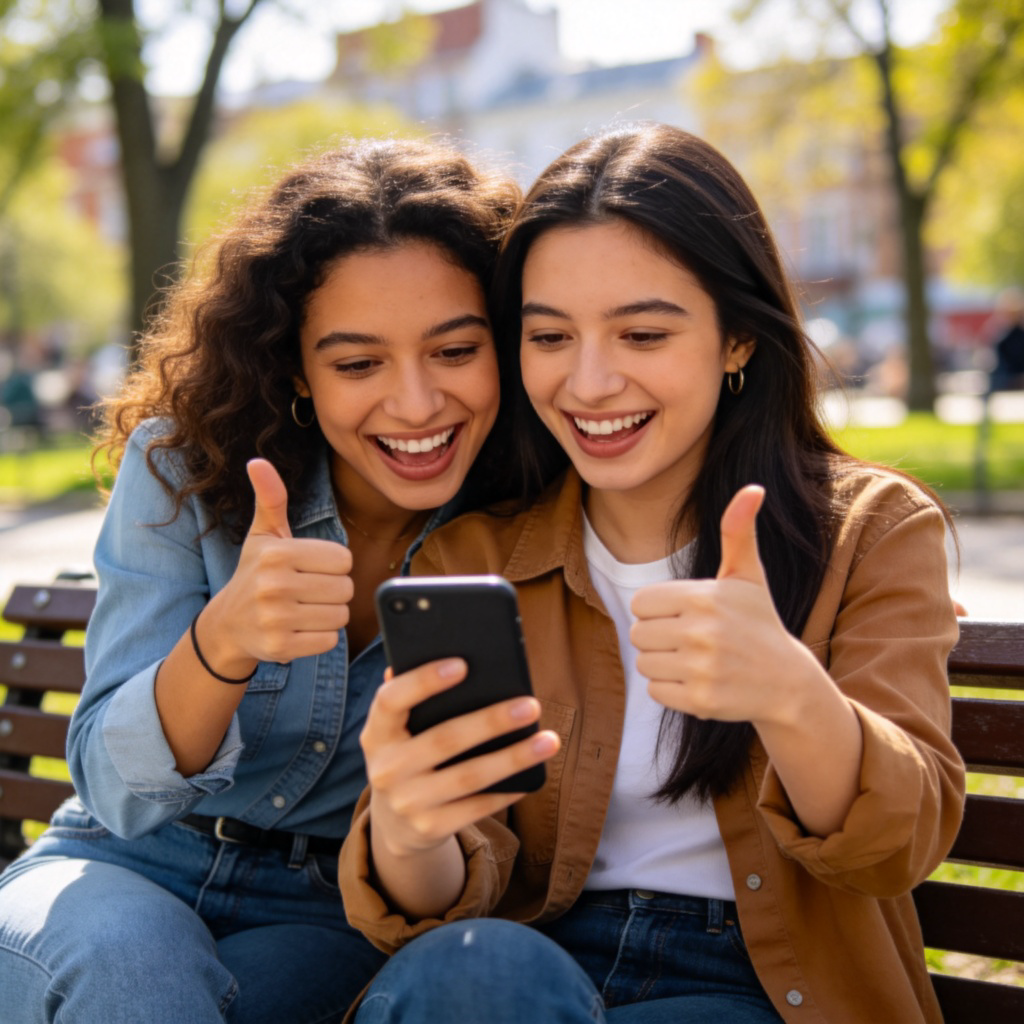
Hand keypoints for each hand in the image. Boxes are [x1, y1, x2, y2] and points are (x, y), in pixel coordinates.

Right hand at [196, 459, 354, 671]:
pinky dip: (321, 637)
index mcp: (278, 553)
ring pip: (340, 615)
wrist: (227, 625)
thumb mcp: (263, 535)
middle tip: (309, 591)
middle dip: (334, 591)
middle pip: (346, 589)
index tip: (311, 569)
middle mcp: (274, 585)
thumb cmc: (254, 574)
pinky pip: (330, 641)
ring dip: (329, 615)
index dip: (333, 566)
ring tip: (305, 609)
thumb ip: (270, 498)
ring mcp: (276, 618)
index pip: (344, 559)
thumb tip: (258, 461)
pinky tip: (300, 629)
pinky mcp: (280, 647)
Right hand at [360, 659, 559, 858]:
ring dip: (514, 757)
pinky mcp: (431, 829)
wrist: (394, 823)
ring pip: (469, 776)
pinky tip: (534, 772)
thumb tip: (446, 655)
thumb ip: (413, 696)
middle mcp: (386, 769)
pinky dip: (508, 789)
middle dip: (491, 721)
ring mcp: (407, 802)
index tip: (462, 663)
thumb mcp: (397, 729)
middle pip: (444, 739)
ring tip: (549, 739)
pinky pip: (478, 807)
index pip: (391, 701)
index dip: (423, 681)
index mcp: (376, 733)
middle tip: (531, 704)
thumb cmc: (408, 754)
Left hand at [630, 485, 815, 727]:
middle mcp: (702, 632)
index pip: (641, 602)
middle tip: (692, 641)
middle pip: (638, 633)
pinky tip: (698, 682)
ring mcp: (701, 668)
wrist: (787, 682)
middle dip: (658, 637)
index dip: (658, 610)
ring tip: (695, 661)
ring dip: (662, 664)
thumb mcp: (748, 576)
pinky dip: (670, 690)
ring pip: (643, 662)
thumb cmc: (758, 622)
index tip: (685, 615)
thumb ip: (738, 531)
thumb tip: (753, 487)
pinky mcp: (700, 700)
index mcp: (704, 597)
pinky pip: (654, 691)